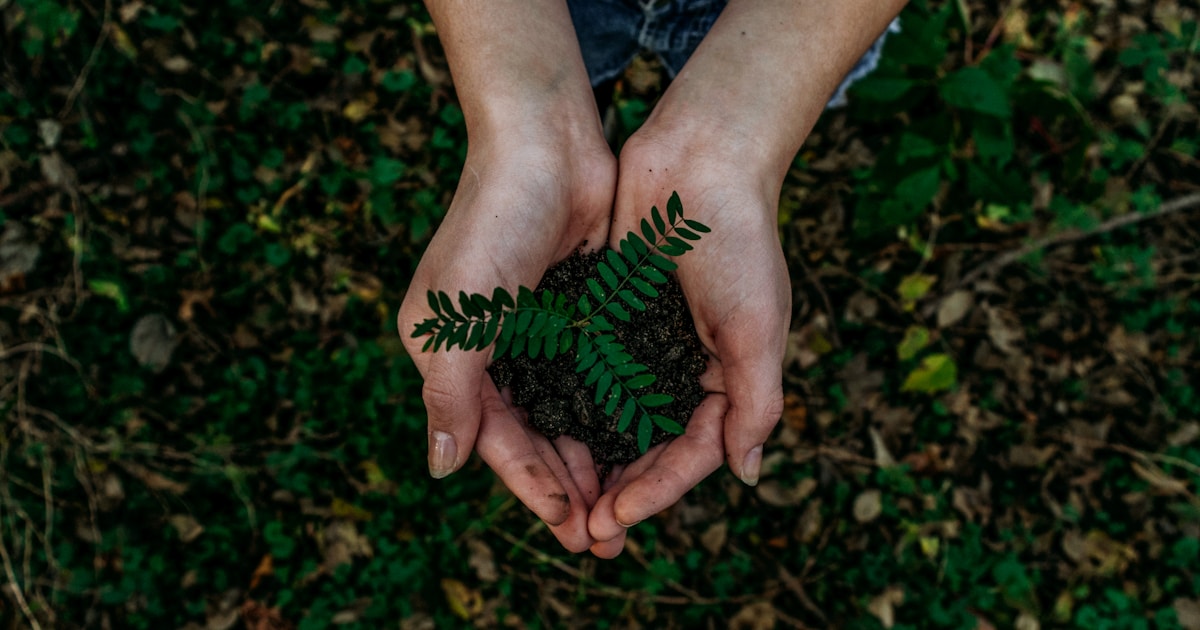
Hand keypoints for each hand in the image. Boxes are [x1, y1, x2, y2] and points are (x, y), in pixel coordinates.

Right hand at [397, 137, 615, 551]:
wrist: (546, 143)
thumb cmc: (492, 223)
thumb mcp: (459, 316)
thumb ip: (450, 394)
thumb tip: (442, 468)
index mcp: (450, 355)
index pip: (494, 438)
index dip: (531, 485)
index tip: (570, 525)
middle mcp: (492, 350)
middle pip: (533, 435)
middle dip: (567, 486)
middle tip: (605, 536)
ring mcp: (537, 331)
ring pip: (568, 413)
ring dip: (593, 458)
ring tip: (626, 504)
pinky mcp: (578, 311)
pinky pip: (595, 376)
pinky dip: (613, 412)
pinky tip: (640, 443)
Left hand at [586, 132, 790, 557]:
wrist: (700, 158)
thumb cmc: (739, 241)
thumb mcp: (757, 327)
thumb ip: (755, 402)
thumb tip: (746, 475)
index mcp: (726, 378)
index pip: (691, 453)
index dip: (656, 491)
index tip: (616, 518)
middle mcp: (683, 368)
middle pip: (648, 447)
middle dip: (619, 491)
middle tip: (583, 532)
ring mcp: (643, 343)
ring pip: (612, 419)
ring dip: (589, 461)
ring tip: (559, 501)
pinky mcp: (608, 315)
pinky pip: (586, 372)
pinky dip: (568, 405)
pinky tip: (540, 433)